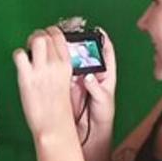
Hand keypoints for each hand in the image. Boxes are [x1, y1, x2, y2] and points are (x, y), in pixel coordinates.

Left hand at [13, 26, 77, 140]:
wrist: (54, 124)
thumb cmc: (58, 107)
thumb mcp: (64, 81)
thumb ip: (57, 67)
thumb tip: (47, 56)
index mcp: (66, 64)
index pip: (59, 36)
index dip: (49, 33)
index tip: (45, 38)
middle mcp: (55, 64)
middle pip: (46, 35)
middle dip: (37, 35)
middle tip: (32, 44)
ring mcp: (41, 70)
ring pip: (35, 39)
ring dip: (28, 42)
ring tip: (27, 52)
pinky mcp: (27, 77)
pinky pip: (19, 54)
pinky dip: (18, 56)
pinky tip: (21, 65)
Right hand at [69, 27, 116, 141]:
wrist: (91, 130)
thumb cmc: (102, 114)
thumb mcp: (103, 101)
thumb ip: (96, 89)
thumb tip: (89, 78)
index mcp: (105, 75)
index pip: (106, 53)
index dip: (103, 40)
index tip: (99, 30)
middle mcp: (92, 73)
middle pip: (87, 53)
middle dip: (81, 43)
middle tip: (74, 34)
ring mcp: (80, 79)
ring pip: (74, 60)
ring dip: (69, 52)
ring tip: (62, 44)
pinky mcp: (69, 85)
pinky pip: (64, 71)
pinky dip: (60, 65)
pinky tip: (54, 60)